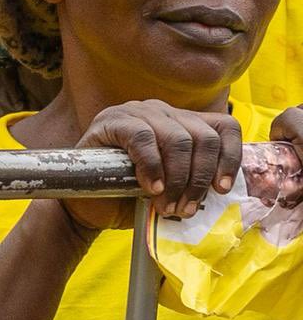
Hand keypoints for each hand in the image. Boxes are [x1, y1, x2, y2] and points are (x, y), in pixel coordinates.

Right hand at [67, 99, 244, 230]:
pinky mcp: (110, 121)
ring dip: (178, 179)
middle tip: (186, 208)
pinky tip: (149, 188)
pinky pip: (143, 138)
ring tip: (167, 205)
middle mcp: (160, 111)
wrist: (89, 207)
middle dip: (199, 179)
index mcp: (180, 123)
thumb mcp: (175, 187)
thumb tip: (225, 190)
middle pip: (204, 137)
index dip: (230, 158)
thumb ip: (197, 180)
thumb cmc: (132, 197)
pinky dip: (152, 167)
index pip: (223, 127)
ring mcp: (134, 112)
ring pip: (178, 138)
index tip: (221, 189)